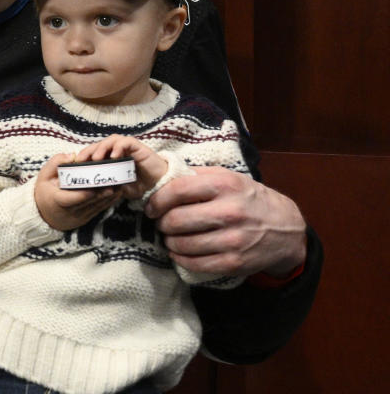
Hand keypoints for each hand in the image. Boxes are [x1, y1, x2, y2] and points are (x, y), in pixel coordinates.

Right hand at [34, 153, 121, 230]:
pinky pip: (98, 210)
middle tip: (117, 182)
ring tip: (121, 185)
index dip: (88, 192)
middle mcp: (69, 211)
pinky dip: (108, 201)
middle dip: (104, 191)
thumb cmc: (44, 191)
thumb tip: (72, 156)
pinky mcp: (85, 218)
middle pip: (90, 201)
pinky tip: (117, 193)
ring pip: (97, 206)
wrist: (42, 213)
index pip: (74, 197)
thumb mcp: (44, 175)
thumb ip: (56, 163)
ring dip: (109, 197)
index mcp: (58, 200)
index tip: (99, 185)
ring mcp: (78, 217)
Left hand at [76, 134, 166, 199]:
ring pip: (110, 140)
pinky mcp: (137, 146)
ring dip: (101, 148)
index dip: (83, 156)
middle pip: (98, 145)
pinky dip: (118, 147)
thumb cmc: (137, 184)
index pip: (93, 152)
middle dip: (88, 151)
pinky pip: (126, 142)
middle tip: (81, 161)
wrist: (158, 184)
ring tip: (96, 159)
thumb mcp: (118, 187)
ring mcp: (127, 147)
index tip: (75, 165)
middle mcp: (116, 150)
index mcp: (109, 158)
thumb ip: (107, 186)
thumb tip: (91, 190)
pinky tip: (114, 157)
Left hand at [145, 166, 307, 276]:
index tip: (151, 207)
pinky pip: (195, 263)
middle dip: (161, 223)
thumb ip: (197, 176)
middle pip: (175, 220)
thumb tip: (162, 177)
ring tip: (171, 237)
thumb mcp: (229, 177)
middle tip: (161, 223)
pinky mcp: (234, 262)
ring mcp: (233, 239)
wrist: (286, 228)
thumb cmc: (249, 199)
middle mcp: (229, 211)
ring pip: (182, 244)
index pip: (177, 190)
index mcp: (225, 185)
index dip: (157, 200)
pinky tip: (180, 252)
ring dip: (169, 242)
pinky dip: (180, 259)